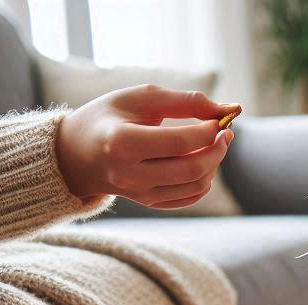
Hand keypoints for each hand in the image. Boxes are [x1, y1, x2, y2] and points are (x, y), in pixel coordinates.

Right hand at [55, 85, 237, 209]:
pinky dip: (204, 180)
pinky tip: (201, 162)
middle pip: (192, 169)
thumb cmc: (111, 117)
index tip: (219, 121)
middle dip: (217, 150)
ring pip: (196, 186)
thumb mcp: (140, 98)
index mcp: (122, 143)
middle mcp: (130, 174)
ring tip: (213, 145)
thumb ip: (184, 102)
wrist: (78, 152)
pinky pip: (190, 197)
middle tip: (226, 134)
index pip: (179, 143)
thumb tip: (229, 110)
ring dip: (214, 164)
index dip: (208, 132)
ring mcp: (141, 193)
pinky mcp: (150, 203)